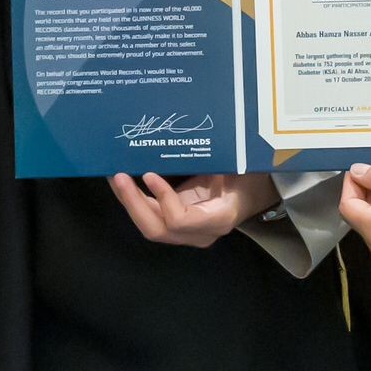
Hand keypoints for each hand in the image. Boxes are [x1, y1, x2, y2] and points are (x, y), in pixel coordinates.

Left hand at [109, 171, 278, 246]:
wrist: (255, 193)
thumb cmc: (247, 175)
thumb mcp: (235, 165)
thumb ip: (213, 159)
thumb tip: (182, 136)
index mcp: (218, 217)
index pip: (181, 220)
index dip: (163, 199)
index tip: (150, 174)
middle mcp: (200, 233)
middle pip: (158, 229)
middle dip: (133, 203)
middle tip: (119, 176)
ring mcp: (187, 234)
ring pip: (150, 226)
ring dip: (129, 202)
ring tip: (115, 176)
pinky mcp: (177, 226)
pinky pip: (153, 217)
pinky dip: (137, 201)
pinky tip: (124, 182)